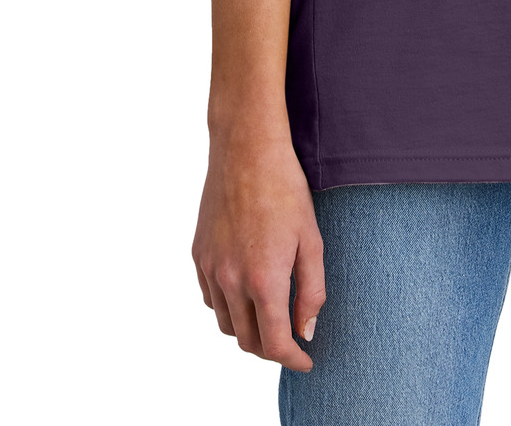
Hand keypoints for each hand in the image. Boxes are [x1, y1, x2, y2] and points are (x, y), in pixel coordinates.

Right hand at [192, 131, 325, 372]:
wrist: (246, 150)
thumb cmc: (285, 190)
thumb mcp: (312, 240)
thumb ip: (312, 291)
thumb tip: (306, 331)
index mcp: (264, 280)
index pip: (275, 343)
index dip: (293, 360)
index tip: (306, 361)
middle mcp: (231, 281)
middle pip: (247, 340)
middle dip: (271, 349)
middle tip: (291, 340)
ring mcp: (210, 269)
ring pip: (226, 324)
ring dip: (248, 331)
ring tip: (269, 319)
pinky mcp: (198, 255)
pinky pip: (211, 298)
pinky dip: (228, 307)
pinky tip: (245, 292)